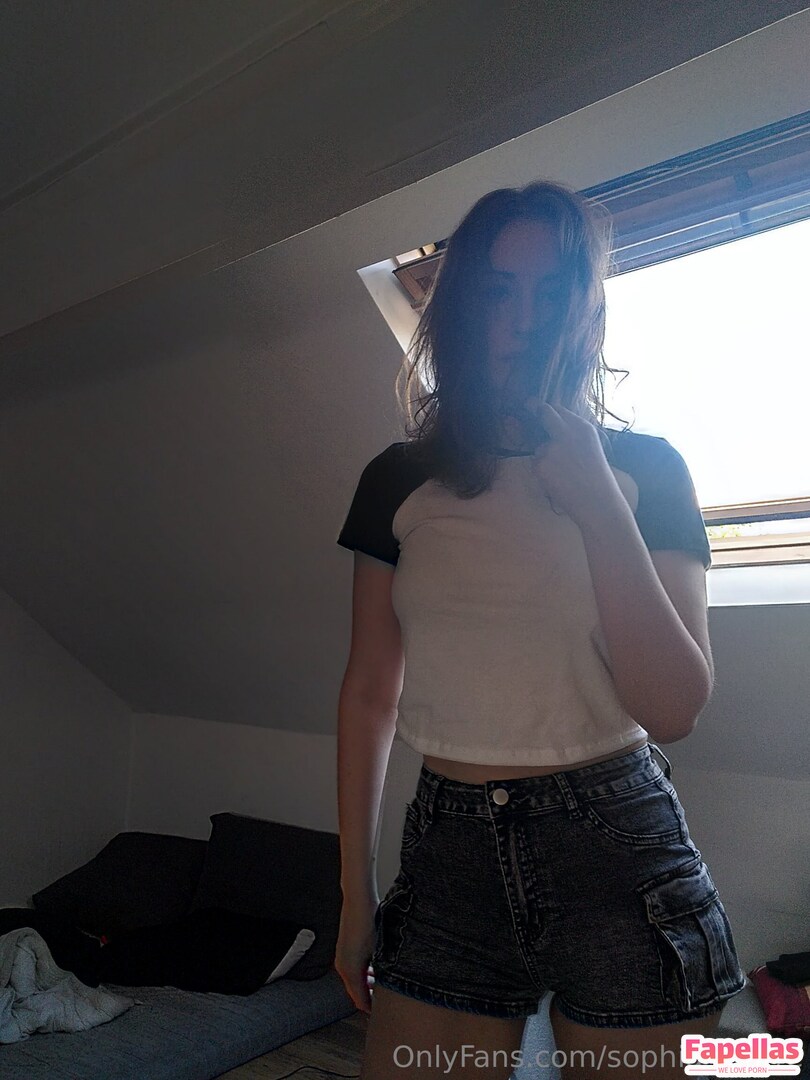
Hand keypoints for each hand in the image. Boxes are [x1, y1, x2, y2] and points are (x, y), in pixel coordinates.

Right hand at [334, 892, 377, 1013]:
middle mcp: (342, 966)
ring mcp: (341, 957)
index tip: (381, 1013)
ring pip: (354, 979)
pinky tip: (374, 969)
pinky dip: (362, 973)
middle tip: (383, 1002)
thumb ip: (381, 973)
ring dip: (366, 984)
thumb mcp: (379, 950)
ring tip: (381, 986)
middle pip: (355, 991)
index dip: (371, 1008)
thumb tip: (389, 987)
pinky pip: (352, 968)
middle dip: (369, 997)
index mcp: (350, 970)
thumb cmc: (370, 922)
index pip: (359, 999)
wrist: (358, 900)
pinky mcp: (343, 948)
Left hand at [525, 399, 623, 529]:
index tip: (539, 407)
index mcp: (583, 428)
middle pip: (544, 412)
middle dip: (534, 408)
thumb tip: (551, 424)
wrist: (598, 501)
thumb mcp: (591, 447)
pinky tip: (558, 481)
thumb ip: (573, 433)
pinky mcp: (541, 464)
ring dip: (545, 457)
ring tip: (563, 474)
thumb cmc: (596, 478)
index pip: (559, 410)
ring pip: (539, 447)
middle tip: (528, 406)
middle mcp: (567, 433)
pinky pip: (536, 464)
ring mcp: (552, 448)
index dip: (548, 410)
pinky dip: (543, 472)